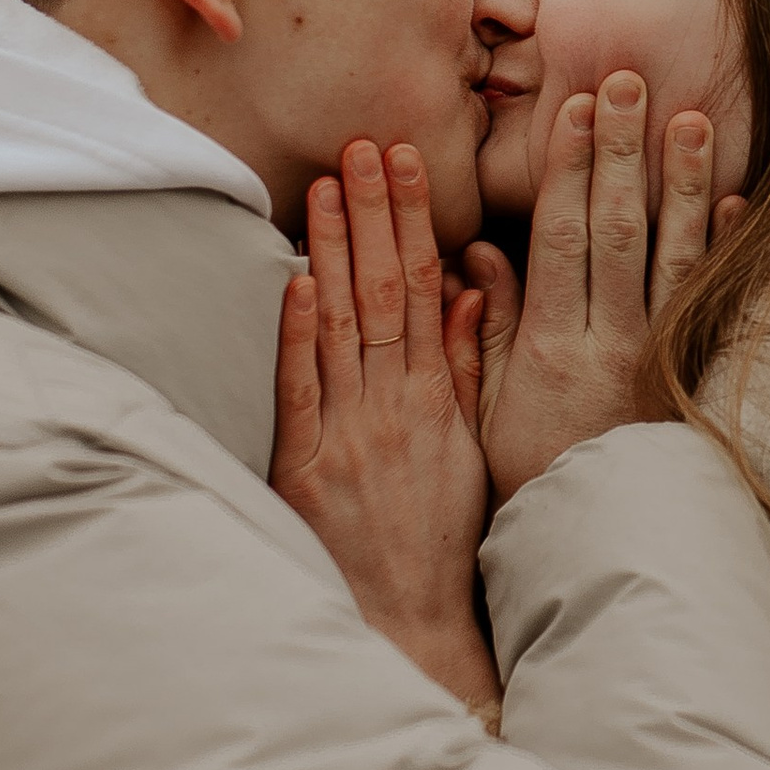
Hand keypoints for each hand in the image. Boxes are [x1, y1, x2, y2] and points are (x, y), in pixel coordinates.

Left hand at [271, 139, 501, 715]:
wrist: (415, 624)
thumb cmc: (442, 542)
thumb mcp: (469, 448)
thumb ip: (464, 367)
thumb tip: (464, 290)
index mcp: (435, 398)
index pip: (423, 288)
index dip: (412, 220)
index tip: (405, 162)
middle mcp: (396, 406)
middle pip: (384, 291)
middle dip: (374, 213)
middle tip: (364, 144)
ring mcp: (352, 436)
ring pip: (343, 327)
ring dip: (334, 251)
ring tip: (326, 184)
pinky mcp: (308, 471)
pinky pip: (304, 391)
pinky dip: (300, 335)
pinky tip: (299, 282)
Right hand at [478, 71, 736, 498]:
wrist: (601, 543)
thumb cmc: (530, 476)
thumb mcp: (487, 409)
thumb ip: (487, 330)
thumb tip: (479, 255)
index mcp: (551, 344)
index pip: (561, 237)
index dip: (569, 169)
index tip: (575, 109)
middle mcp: (609, 341)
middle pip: (620, 228)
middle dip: (623, 152)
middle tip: (629, 81)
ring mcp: (657, 356)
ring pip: (675, 254)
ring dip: (684, 183)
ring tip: (690, 119)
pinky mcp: (690, 372)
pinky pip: (711, 301)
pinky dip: (725, 247)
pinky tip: (737, 198)